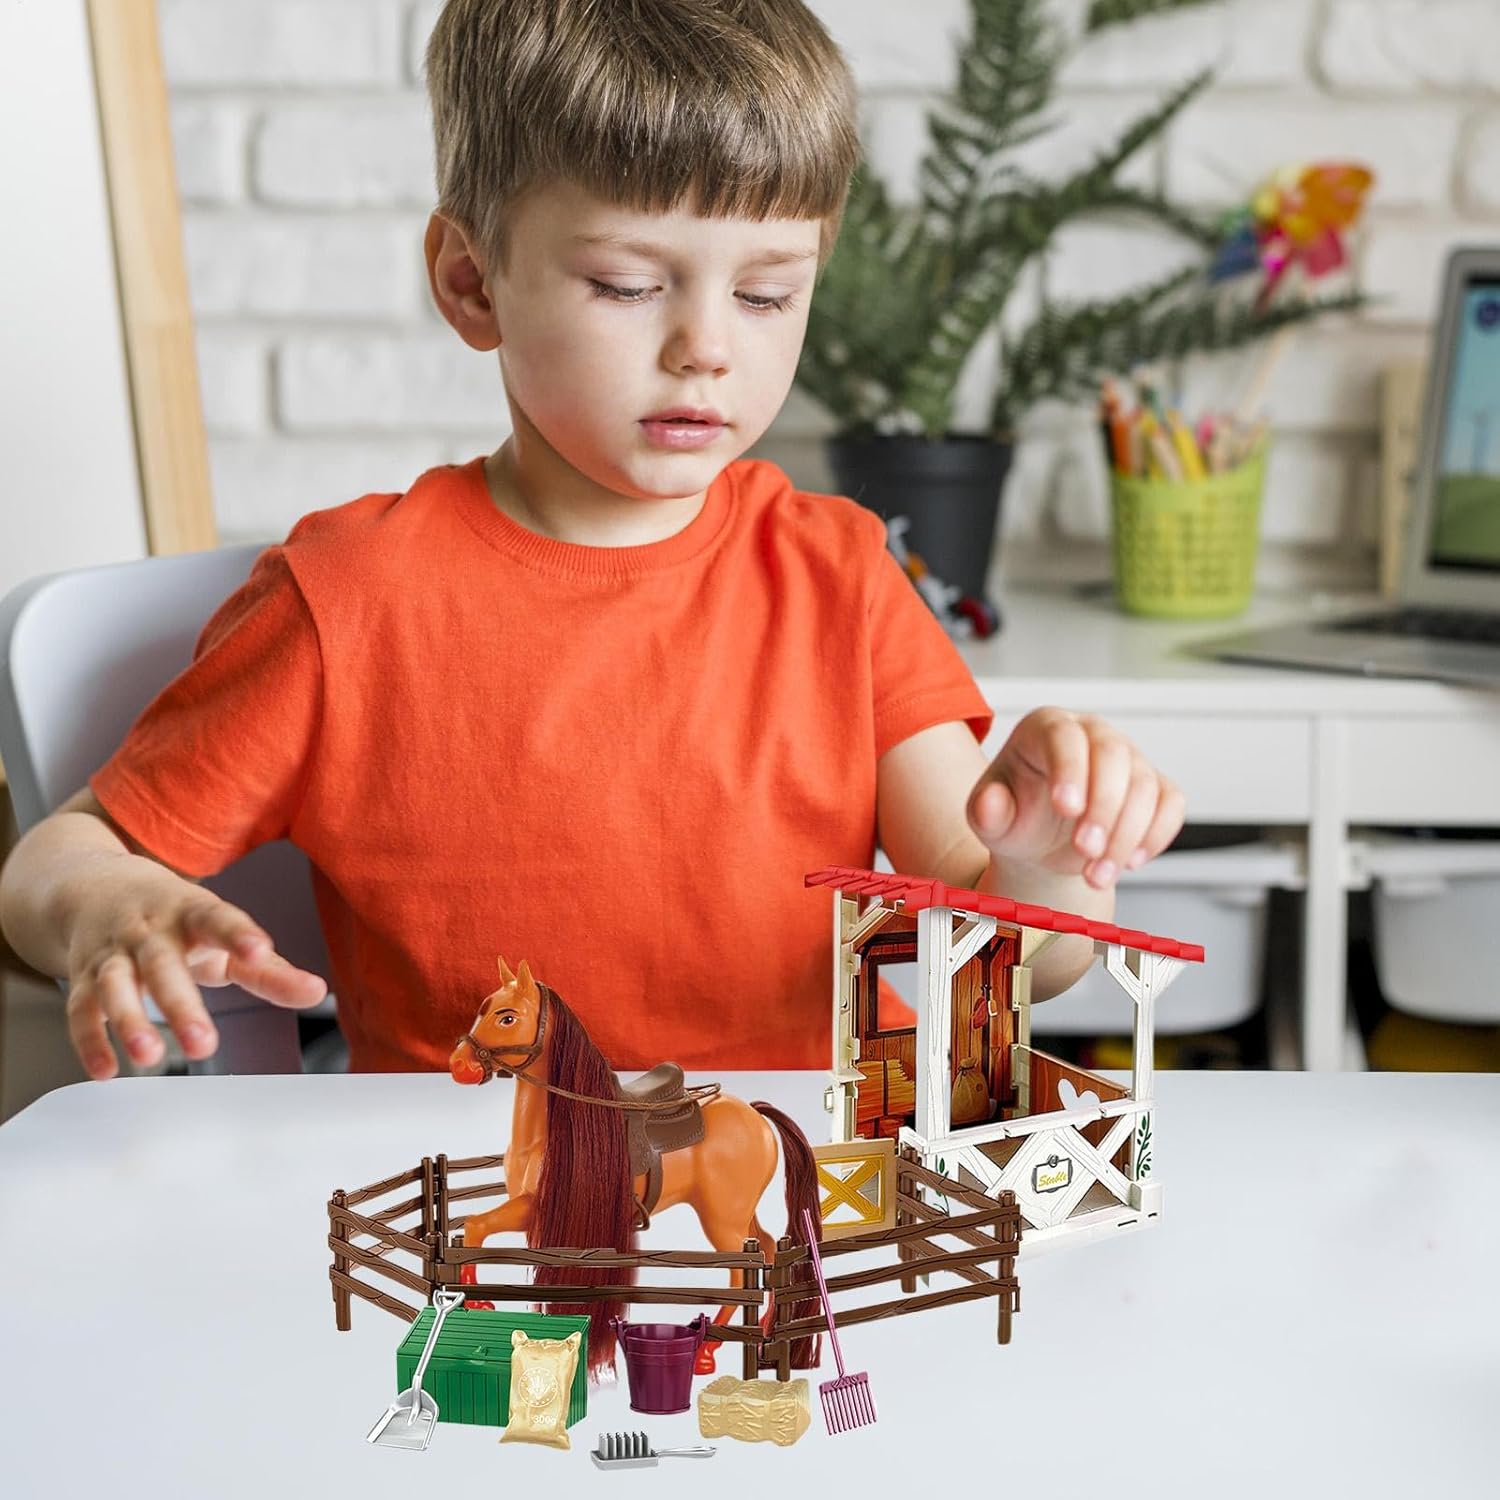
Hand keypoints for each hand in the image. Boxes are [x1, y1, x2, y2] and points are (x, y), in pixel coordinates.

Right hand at [64, 858, 327, 1079]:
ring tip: (149, 1056)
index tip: (260, 952)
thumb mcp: (223, 935)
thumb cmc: (175, 918)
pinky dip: (90, 1040)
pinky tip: (107, 1069)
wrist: (95, 887)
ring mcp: (112, 952)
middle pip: (162, 964)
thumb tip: (317, 992)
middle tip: (203, 1045)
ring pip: (114, 985)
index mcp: (191, 912)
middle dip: (181, 1005)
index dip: (239, 934)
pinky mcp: (81, 976)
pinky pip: (80, 1009)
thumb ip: (269, 970)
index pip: (217, 918)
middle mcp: (148, 930)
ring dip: (129, 1021)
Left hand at [966, 707, 1184, 888]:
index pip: (1064, 737)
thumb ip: (986, 810)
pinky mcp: (1155, 785)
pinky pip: (1171, 804)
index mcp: (1046, 728)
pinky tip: (1129, 863)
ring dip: (1125, 836)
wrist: (1041, 842)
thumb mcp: (990, 820)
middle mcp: (1092, 733)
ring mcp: (1128, 757)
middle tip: (1084, 851)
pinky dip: (1156, 836)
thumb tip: (990, 802)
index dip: (1069, 769)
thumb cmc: (1015, 818)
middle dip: (1103, 807)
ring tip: (1095, 875)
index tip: (1065, 808)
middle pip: (1113, 755)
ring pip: (1145, 785)